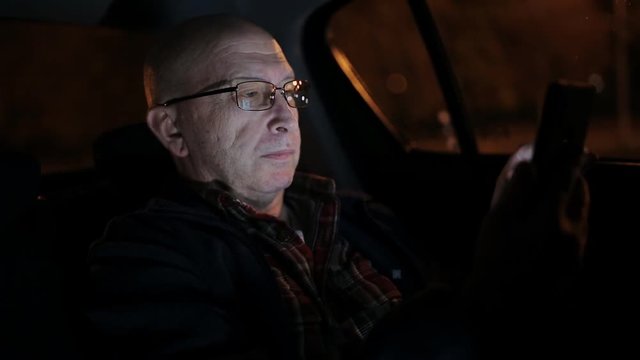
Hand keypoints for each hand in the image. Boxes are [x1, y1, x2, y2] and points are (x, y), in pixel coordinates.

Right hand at [471, 152, 588, 309]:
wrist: (503, 307)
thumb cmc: (494, 261)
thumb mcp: (497, 221)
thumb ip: (515, 190)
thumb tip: (529, 165)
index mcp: (551, 218)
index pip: (567, 179)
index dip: (569, 160)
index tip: (574, 147)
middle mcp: (571, 232)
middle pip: (582, 195)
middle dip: (575, 180)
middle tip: (564, 170)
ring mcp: (576, 251)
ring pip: (582, 215)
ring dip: (573, 200)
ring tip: (556, 196)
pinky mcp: (574, 265)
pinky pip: (578, 233)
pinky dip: (570, 221)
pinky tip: (550, 226)